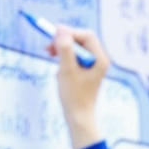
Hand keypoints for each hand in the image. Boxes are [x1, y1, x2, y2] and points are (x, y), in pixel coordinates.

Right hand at [49, 26, 108, 148]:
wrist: (78, 117)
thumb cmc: (74, 96)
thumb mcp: (67, 70)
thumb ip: (65, 49)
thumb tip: (61, 31)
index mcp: (100, 59)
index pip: (86, 36)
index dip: (69, 31)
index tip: (53, 32)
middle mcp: (99, 60)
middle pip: (81, 40)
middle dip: (64, 40)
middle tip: (48, 45)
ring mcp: (92, 66)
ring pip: (76, 48)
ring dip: (62, 49)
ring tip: (50, 55)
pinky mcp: (85, 71)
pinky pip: (74, 58)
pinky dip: (63, 59)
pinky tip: (58, 71)